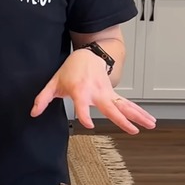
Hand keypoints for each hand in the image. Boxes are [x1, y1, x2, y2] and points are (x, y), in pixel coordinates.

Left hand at [30, 49, 155, 133]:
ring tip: (150, 125)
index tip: (88, 124)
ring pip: (125, 106)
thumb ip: (43, 99)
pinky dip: (138, 112)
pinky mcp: (113, 94)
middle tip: (132, 130)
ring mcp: (107, 93)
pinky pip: (127, 104)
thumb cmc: (70, 70)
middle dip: (121, 119)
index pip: (82, 105)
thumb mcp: (53, 83)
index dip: (85, 114)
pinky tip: (149, 121)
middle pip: (110, 107)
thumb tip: (33, 113)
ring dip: (138, 115)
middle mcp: (96, 92)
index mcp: (80, 90)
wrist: (87, 54)